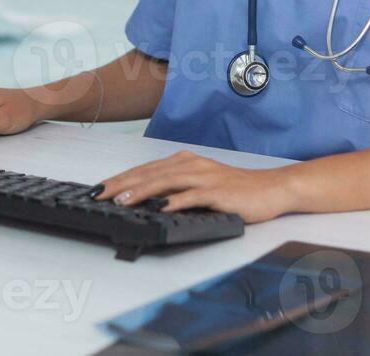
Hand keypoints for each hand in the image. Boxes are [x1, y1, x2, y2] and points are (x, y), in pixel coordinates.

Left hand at [95, 150, 294, 223]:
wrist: (271, 188)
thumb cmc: (236, 189)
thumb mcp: (201, 185)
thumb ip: (176, 189)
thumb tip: (147, 201)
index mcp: (185, 162)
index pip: (145, 169)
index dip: (121, 179)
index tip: (99, 188)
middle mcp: (192, 165)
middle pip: (149, 173)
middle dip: (121, 184)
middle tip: (99, 194)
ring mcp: (204, 177)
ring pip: (166, 182)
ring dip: (141, 191)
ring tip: (121, 201)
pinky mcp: (217, 192)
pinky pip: (192, 196)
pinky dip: (174, 201)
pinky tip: (159, 208)